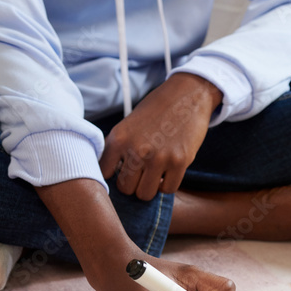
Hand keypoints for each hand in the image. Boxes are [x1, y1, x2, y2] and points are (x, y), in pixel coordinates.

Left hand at [100, 73, 222, 200]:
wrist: (186, 96)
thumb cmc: (157, 111)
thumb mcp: (129, 125)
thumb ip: (120, 148)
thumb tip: (115, 176)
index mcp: (119, 138)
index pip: (104, 173)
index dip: (114, 175)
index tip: (123, 170)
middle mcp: (136, 149)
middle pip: (126, 188)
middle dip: (133, 184)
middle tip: (141, 174)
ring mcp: (158, 157)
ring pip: (145, 194)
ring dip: (149, 187)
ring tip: (154, 175)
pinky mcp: (179, 162)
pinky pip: (168, 189)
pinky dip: (167, 185)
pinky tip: (167, 173)